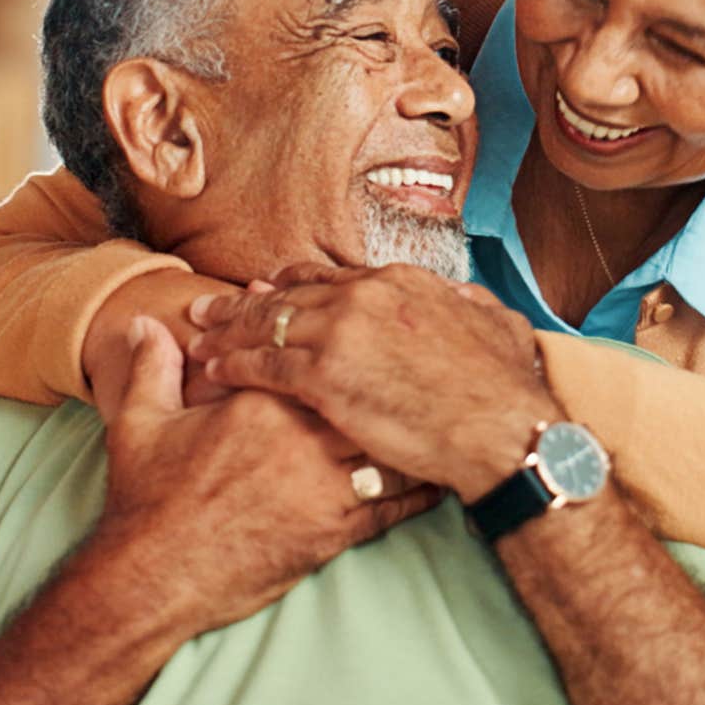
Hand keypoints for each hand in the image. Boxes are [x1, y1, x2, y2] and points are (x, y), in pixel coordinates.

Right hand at [94, 317, 440, 632]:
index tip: (366, 340)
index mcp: (261, 403)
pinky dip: (419, 490)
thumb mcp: (141, 424)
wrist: (155, 575)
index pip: (317, 361)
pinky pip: (394, 505)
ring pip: (389, 446)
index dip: (345, 348)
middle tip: (422, 371)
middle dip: (390, 384)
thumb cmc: (149, 500)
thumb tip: (144, 324)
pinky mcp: (335, 532)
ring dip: (414, 433)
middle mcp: (301, 438)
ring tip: (440, 418)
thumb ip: (152, 368)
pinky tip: (436, 478)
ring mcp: (323, 487)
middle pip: (365, 396)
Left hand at [185, 264, 561, 502]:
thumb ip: (469, 307)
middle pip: (288, 296)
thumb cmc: (506, 388)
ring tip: (198, 334)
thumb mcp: (496, 327)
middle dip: (243, 302)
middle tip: (209, 306)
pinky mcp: (325, 376)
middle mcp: (364, 297)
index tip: (268, 288)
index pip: (331, 279)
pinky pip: (264, 366)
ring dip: (228, 330)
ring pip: (267, 326)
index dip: (293, 285)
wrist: (502, 426)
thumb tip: (464, 299)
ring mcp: (341, 333)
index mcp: (400, 283)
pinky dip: (234, 365)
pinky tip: (212, 370)